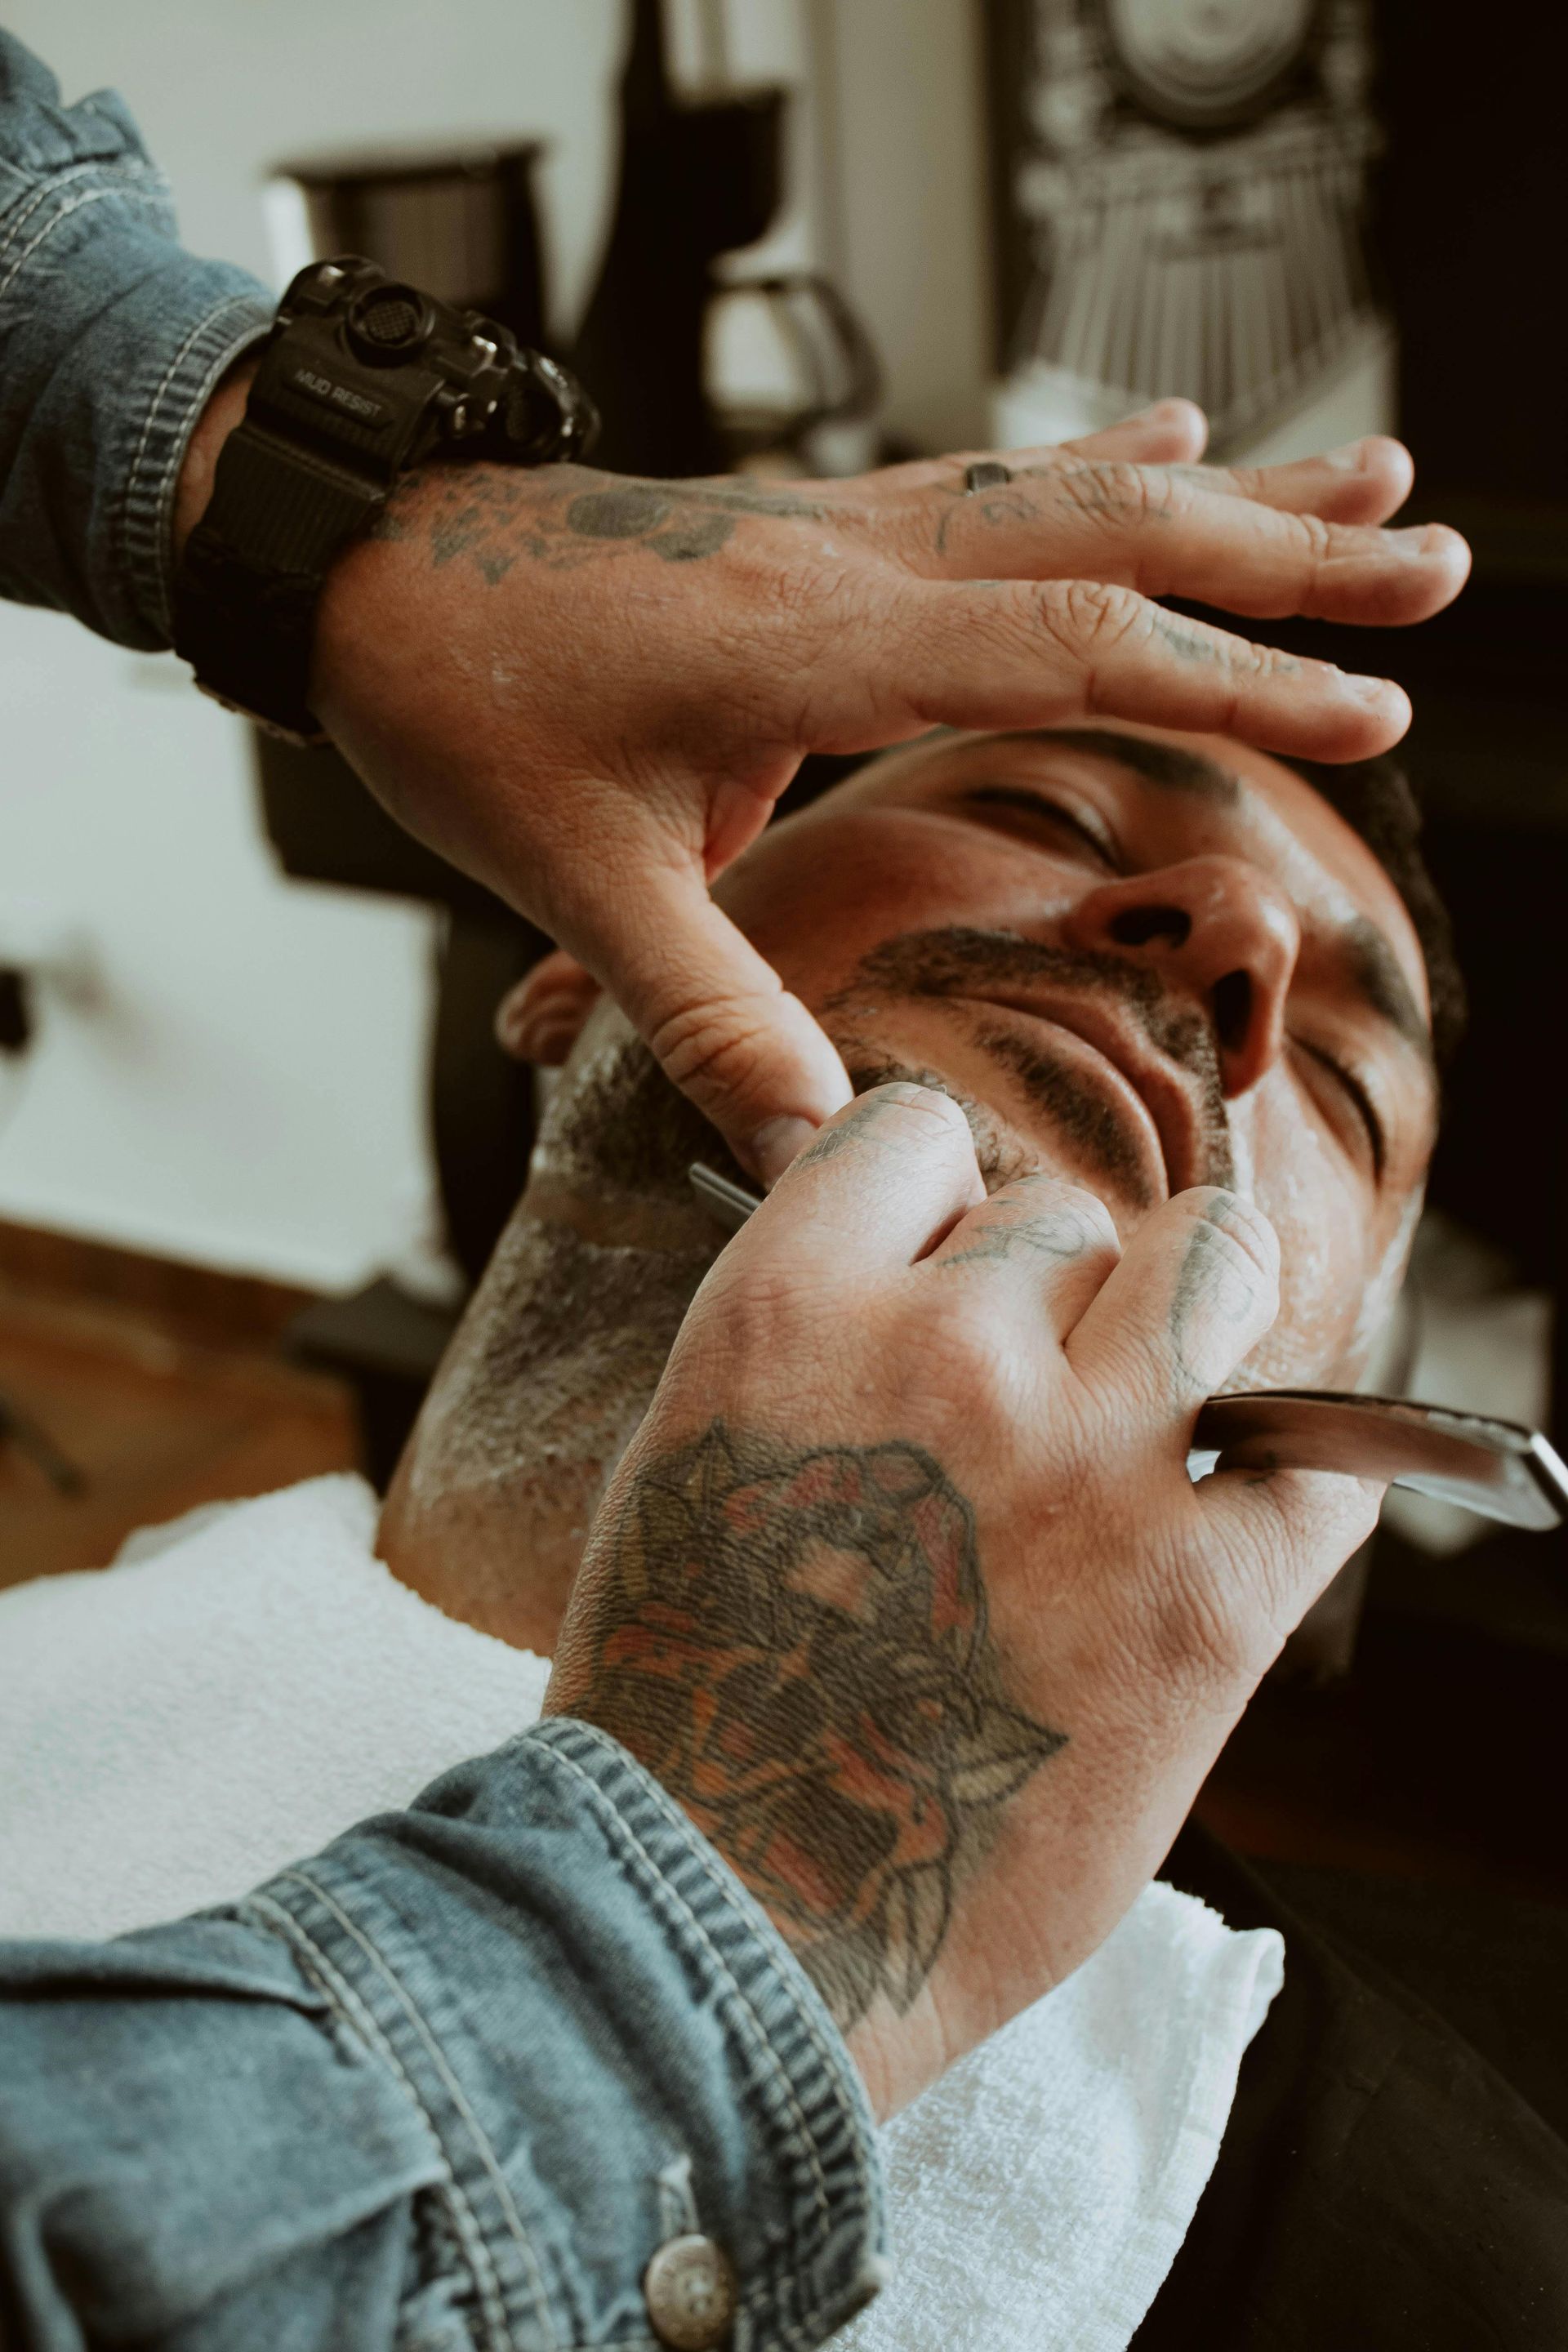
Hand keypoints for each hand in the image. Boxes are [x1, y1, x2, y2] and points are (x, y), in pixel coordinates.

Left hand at [184, 381, 1467, 1179]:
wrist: (356, 559)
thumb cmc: (458, 702)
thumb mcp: (572, 877)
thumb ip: (700, 1009)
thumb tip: (812, 1149)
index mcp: (819, 642)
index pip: (1075, 645)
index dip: (1234, 681)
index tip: (1372, 712)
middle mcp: (852, 557)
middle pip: (1111, 534)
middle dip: (1286, 556)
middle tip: (1435, 561)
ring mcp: (835, 523)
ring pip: (1070, 488)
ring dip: (1227, 492)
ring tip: (1367, 482)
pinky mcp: (809, 522)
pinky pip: (990, 478)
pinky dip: (1100, 467)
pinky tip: (1172, 444)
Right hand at [543, 1084, 1377, 2117]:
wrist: (726, 1925)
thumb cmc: (688, 1706)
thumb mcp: (696, 1455)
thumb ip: (815, 1338)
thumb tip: (939, 1274)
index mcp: (790, 1311)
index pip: (915, 1134)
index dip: (935, 1204)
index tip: (942, 1281)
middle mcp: (947, 1353)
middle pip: (1065, 1213)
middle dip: (1050, 1298)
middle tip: (1024, 1415)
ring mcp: (1091, 1466)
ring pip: (1214, 1263)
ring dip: (1187, 1329)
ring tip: (1146, 1433)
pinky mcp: (1209, 1596)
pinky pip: (1322, 1458)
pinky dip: (1293, 1482)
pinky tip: (1239, 1528)